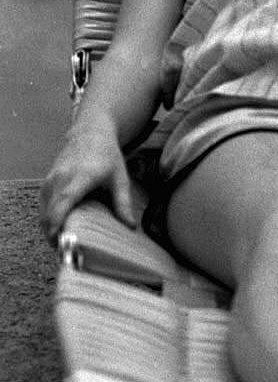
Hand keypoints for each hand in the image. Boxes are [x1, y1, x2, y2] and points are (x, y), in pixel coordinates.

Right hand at [39, 120, 136, 245]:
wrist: (90, 131)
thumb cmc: (107, 154)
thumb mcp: (120, 178)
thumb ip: (123, 203)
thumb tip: (130, 226)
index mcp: (79, 178)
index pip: (62, 204)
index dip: (57, 225)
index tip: (60, 243)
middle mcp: (61, 178)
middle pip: (48, 213)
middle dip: (54, 235)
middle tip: (68, 250)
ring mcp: (51, 179)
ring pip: (43, 211)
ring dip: (49, 228)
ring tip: (65, 242)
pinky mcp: (47, 181)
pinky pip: (43, 204)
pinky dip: (48, 217)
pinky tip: (60, 226)